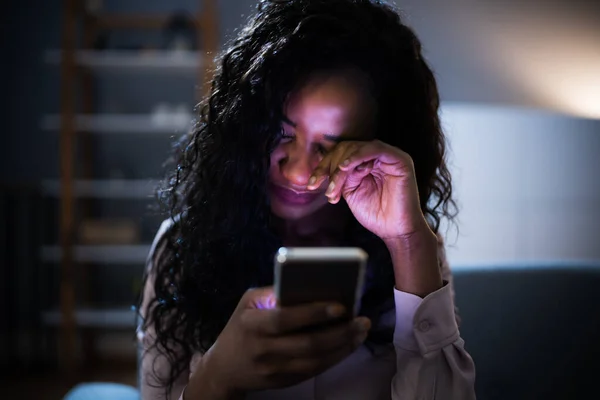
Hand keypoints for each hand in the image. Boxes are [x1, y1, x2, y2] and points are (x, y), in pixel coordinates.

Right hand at [187, 287, 370, 398]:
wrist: (223, 369)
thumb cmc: (241, 326)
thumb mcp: (249, 303)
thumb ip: (275, 293)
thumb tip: (313, 284)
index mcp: (252, 324)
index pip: (285, 318)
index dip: (314, 313)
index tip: (341, 306)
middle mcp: (263, 349)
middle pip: (308, 344)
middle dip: (340, 332)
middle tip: (362, 320)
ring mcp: (274, 370)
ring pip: (316, 361)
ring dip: (343, 347)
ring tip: (360, 332)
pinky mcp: (283, 382)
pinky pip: (314, 371)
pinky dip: (335, 358)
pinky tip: (348, 345)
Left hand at [307, 140, 429, 240]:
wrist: (395, 231)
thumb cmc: (376, 215)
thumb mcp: (351, 193)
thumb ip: (342, 177)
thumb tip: (329, 166)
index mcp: (365, 164)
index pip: (340, 154)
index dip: (324, 166)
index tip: (311, 184)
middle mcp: (376, 157)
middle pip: (346, 148)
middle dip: (330, 167)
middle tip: (327, 189)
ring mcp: (388, 157)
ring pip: (357, 148)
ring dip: (340, 166)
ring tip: (335, 185)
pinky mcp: (399, 159)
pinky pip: (375, 148)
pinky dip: (357, 156)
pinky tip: (346, 166)